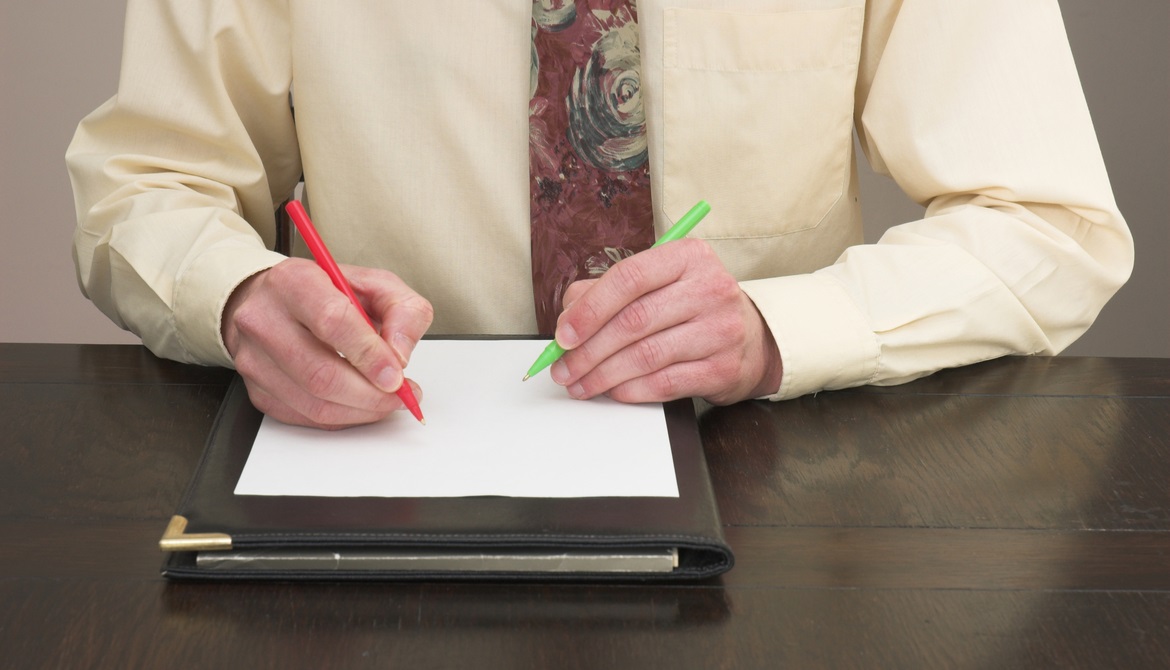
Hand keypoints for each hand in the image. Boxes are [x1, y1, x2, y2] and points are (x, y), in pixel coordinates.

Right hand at [222, 258, 433, 428]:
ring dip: (360, 411)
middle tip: (399, 395)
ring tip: (385, 401)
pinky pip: (304, 417)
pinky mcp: (255, 388)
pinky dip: (341, 418)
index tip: (396, 376)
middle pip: (320, 372)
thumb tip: (400, 355)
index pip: (332, 321)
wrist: (277, 301)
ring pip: (313, 402)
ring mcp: (253, 357)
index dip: (369, 355)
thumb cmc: (327, 292)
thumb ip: (402, 312)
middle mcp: (264, 318)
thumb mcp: (377, 285)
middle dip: (370, 394)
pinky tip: (358, 405)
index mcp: (294, 282)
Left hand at [549, 239, 782, 404]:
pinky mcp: (723, 368)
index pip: (630, 277)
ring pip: (646, 356)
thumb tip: (568, 320)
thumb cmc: (691, 307)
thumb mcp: (656, 285)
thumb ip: (606, 292)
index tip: (563, 334)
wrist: (750, 339)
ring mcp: (721, 329)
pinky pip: (665, 383)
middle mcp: (710, 288)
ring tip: (580, 384)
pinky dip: (630, 390)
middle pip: (634, 321)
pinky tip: (613, 391)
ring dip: (603, 375)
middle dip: (588, 350)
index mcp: (688, 257)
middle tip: (563, 368)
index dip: (590, 308)